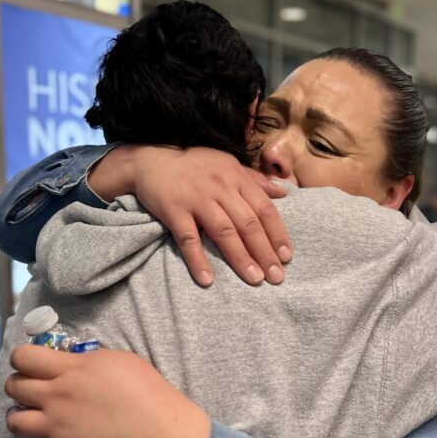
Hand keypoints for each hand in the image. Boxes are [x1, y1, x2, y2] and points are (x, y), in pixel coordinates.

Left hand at [4, 345, 209, 437]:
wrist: (158, 430)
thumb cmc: (146, 390)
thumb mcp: (117, 360)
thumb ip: (87, 361)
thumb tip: (73, 363)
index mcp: (69, 370)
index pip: (23, 357)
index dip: (22, 359)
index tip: (32, 365)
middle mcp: (56, 397)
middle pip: (13, 387)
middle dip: (19, 386)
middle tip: (34, 391)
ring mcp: (57, 427)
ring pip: (14, 423)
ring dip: (21, 420)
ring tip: (36, 420)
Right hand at [91, 145, 292, 286]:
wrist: (150, 157)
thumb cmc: (193, 162)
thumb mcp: (227, 163)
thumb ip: (254, 179)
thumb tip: (282, 191)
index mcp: (236, 178)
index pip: (264, 209)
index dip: (277, 234)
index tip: (286, 257)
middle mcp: (220, 188)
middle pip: (248, 224)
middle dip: (265, 252)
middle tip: (276, 277)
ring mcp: (197, 200)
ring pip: (224, 232)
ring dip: (240, 258)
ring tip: (254, 280)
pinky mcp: (174, 211)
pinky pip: (188, 239)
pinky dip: (198, 260)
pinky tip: (207, 280)